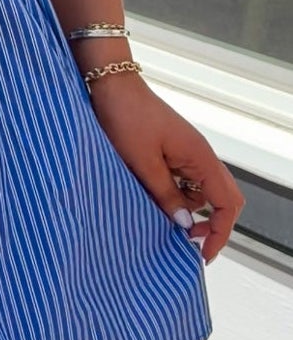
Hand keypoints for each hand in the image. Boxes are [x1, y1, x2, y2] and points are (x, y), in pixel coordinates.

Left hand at [87, 74, 245, 263]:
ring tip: (160, 224)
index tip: (201, 254)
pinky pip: (181, 182)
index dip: (219, 232)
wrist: (111, 86)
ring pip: (198, 192)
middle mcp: (200, 157)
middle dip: (209, 224)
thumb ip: (165, 194)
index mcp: (200, 158)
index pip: (228, 203)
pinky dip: (172, 196)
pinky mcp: (170, 152)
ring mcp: (186, 154)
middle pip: (221, 198)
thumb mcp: (143, 162)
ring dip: (186, 210)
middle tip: (185, 244)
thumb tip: (185, 225)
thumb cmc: (126, 117)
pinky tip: (152, 203)